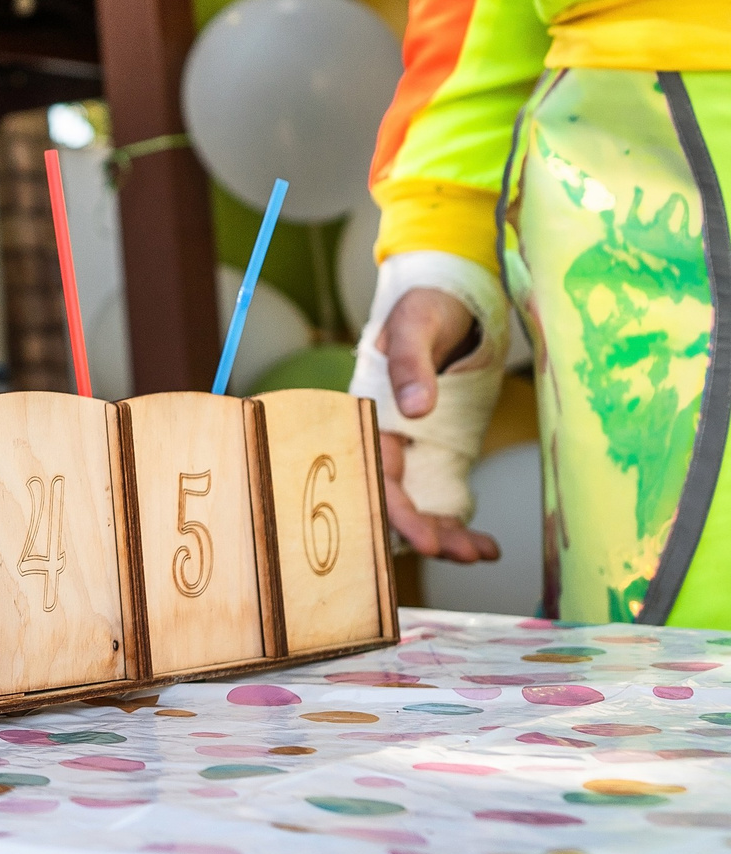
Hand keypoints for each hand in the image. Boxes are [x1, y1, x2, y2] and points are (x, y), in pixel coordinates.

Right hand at [376, 286, 500, 562]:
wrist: (447, 298)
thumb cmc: (423, 308)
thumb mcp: (415, 327)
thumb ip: (412, 366)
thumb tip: (416, 408)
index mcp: (369, 413)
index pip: (374, 473)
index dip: (396, 511)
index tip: (425, 538)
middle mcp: (385, 438)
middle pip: (395, 499)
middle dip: (425, 532)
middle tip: (461, 555)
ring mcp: (411, 448)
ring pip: (419, 504)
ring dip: (445, 534)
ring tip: (480, 553)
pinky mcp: (436, 451)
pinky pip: (442, 495)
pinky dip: (460, 522)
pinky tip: (485, 543)